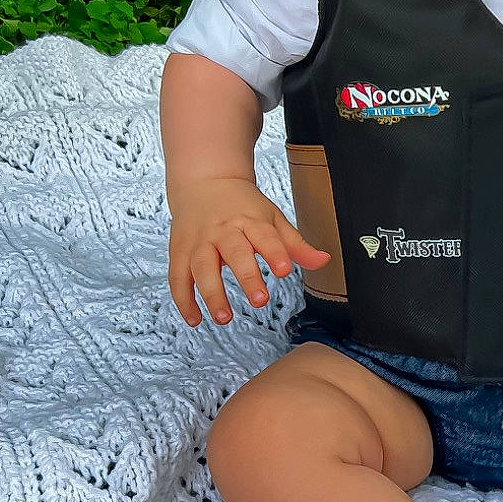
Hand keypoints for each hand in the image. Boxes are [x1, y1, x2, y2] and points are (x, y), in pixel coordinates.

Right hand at [167, 175, 330, 325]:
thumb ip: (295, 244)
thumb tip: (324, 261)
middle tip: (260, 300)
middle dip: (247, 277)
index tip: (284, 270)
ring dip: (212, 294)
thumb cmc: (242, 205)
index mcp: (249, 220)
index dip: (275, 253)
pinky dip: (183, 299)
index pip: (265, 236)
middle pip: (234, 253)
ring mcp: (199, 241)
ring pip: (202, 267)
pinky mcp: (180, 251)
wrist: (204, 182)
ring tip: (224, 318)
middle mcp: (223, 230)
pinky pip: (178, 277)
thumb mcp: (271, 218)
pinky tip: (194, 319)